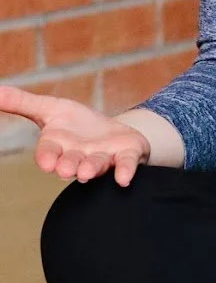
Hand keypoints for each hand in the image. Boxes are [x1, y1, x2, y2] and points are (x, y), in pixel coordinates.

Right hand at [0, 85, 150, 186]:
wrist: (114, 135)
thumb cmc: (77, 125)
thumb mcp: (50, 108)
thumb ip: (22, 103)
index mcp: (59, 145)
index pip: (48, 152)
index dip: (47, 157)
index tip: (46, 163)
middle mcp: (80, 155)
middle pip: (72, 161)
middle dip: (69, 165)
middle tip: (66, 170)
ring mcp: (104, 156)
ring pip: (96, 164)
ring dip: (91, 168)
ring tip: (86, 173)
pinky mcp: (127, 154)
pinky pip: (126, 164)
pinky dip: (125, 171)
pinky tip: (124, 179)